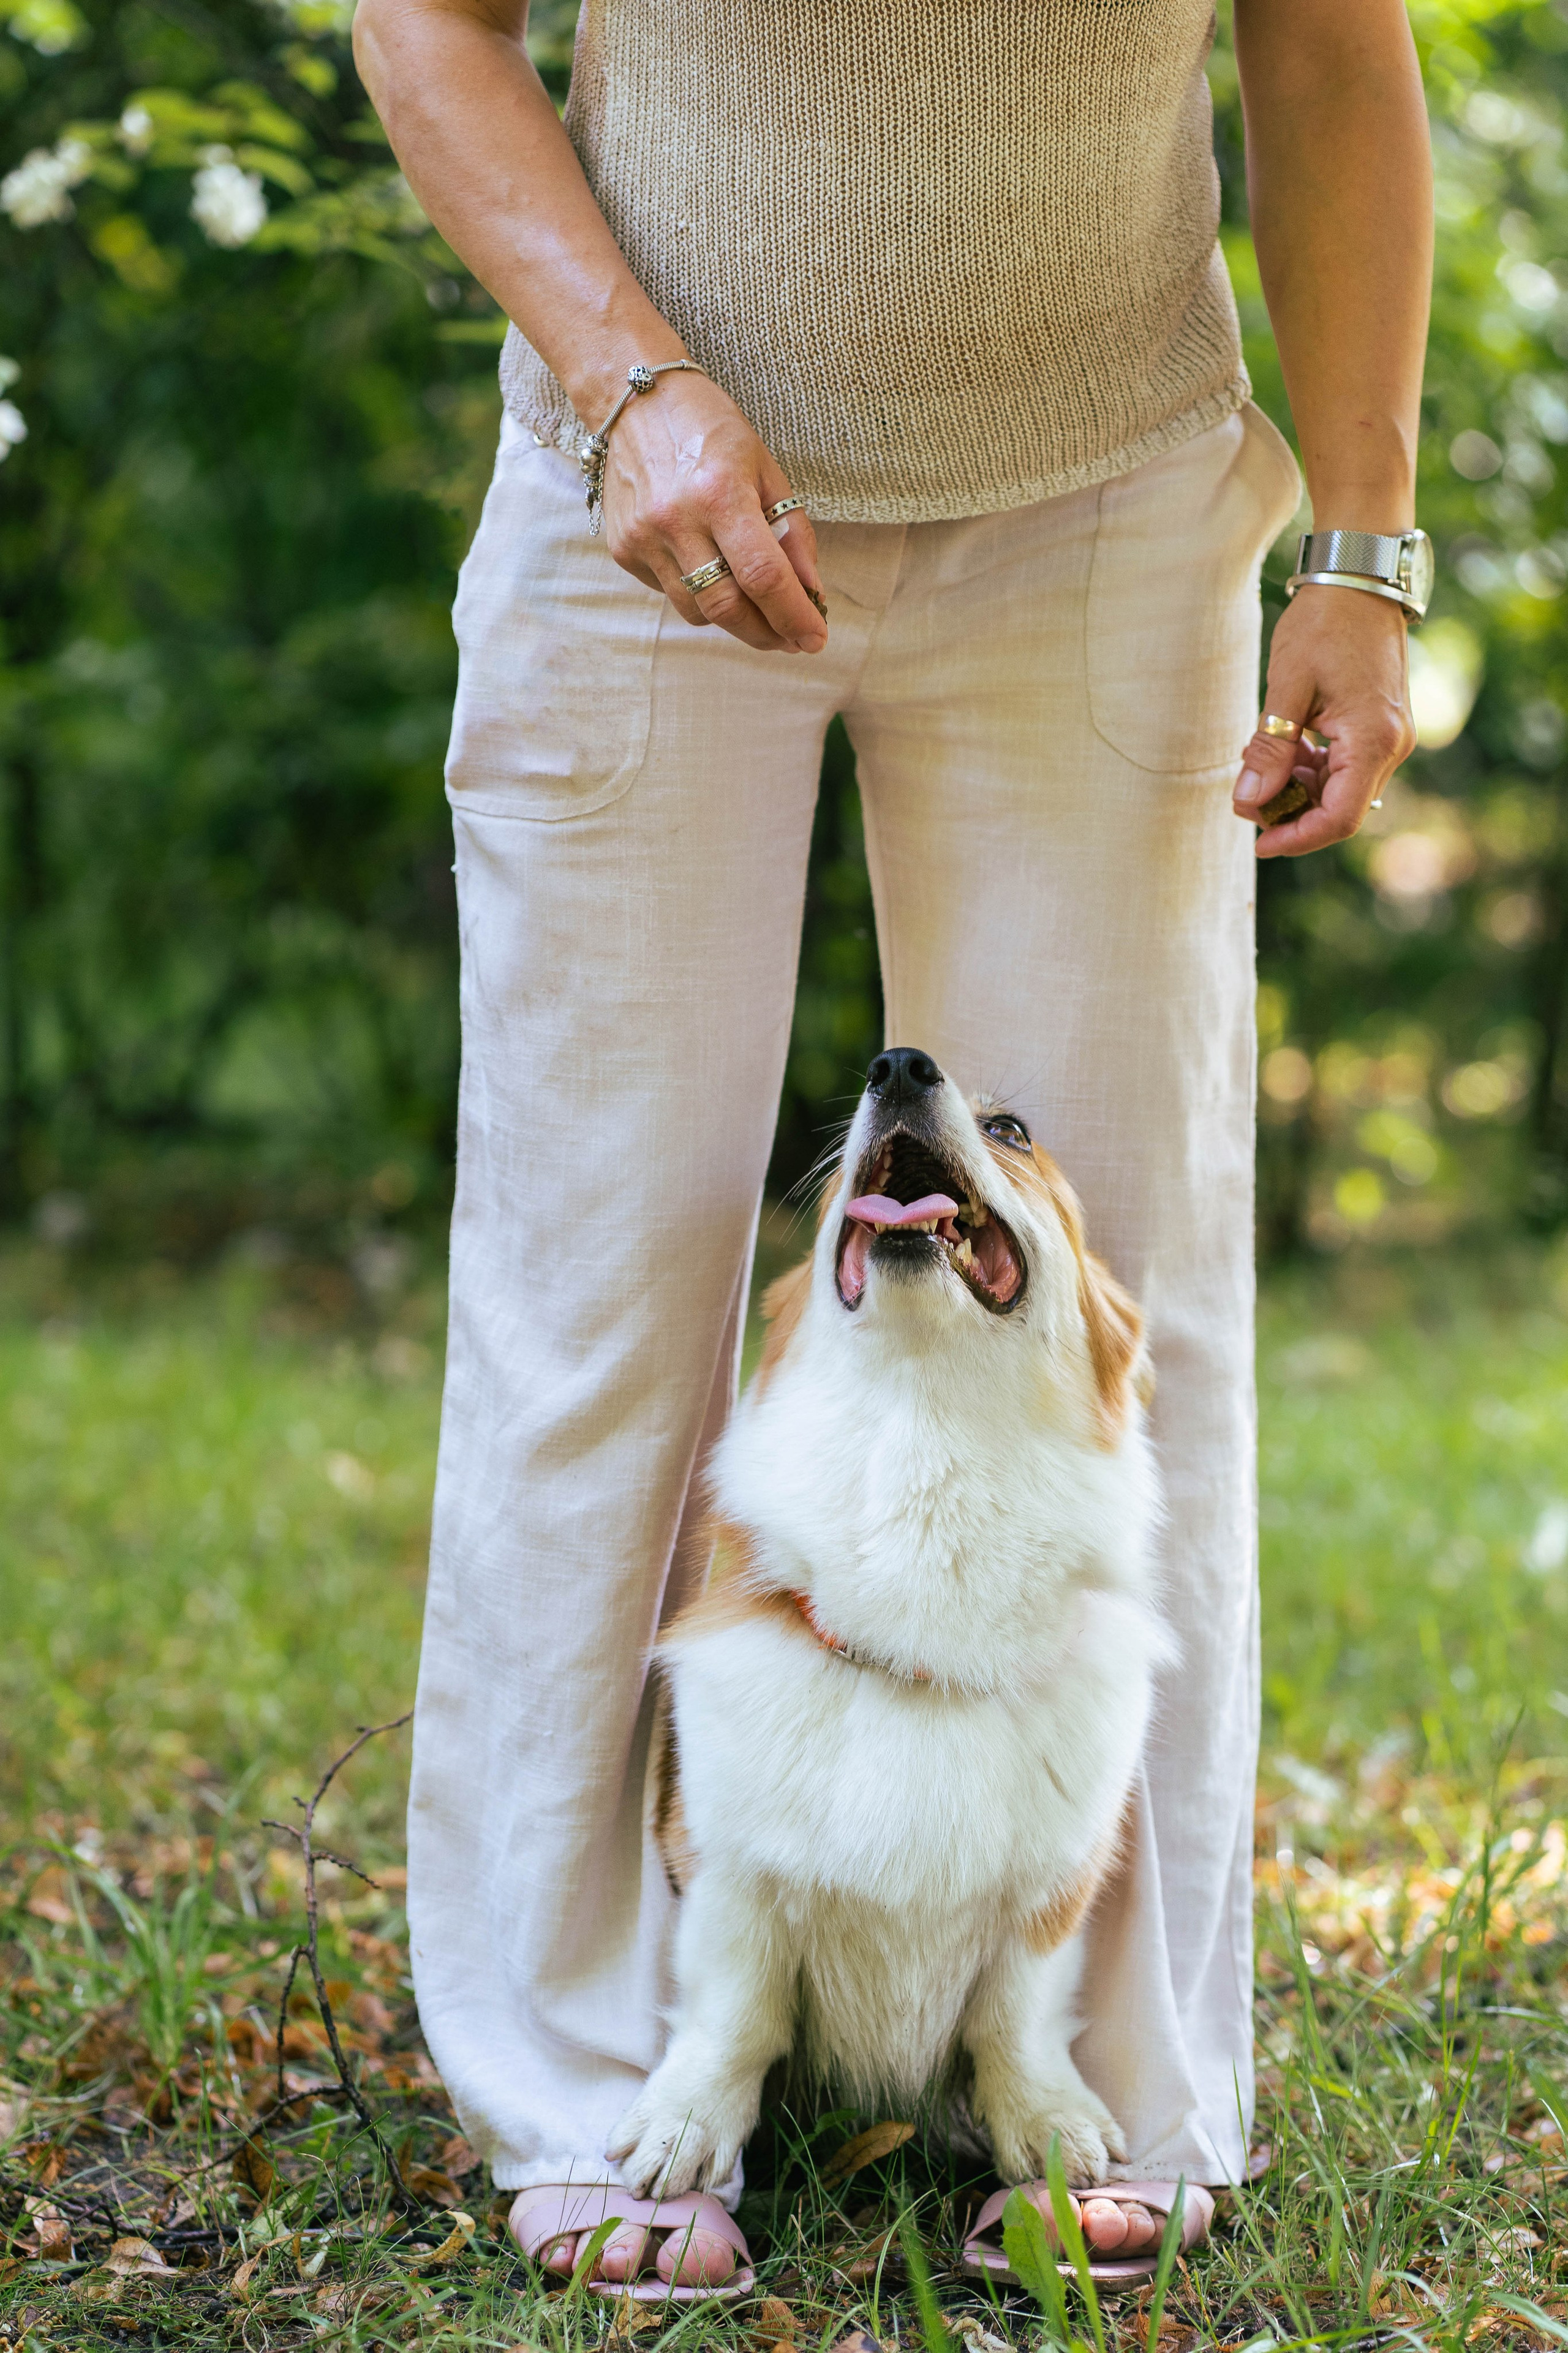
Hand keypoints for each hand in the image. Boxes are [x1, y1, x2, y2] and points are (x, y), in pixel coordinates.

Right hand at [602, 372, 827, 654]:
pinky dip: (698, 594)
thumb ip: (791, 533)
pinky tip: (709, 568)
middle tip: (790, 638)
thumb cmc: (710, 430)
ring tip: (754, 604)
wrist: (636, 401)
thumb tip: (811, 592)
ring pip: (697, 611)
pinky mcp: (623, 550)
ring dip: (734, 618)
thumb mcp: (765, 469)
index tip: (815, 638)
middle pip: (727, 608)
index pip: (764, 576)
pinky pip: (670, 593)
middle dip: (766, 633)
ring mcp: (643, 538)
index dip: (794, 616)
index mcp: (720, 493)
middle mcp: (676, 520)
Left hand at [1231, 585, 1414, 856]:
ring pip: (1341, 791)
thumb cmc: (1324, 624)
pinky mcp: (1380, 727)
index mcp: (1373, 739)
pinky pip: (1346, 767)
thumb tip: (1249, 801)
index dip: (1296, 839)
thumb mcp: (1287, 686)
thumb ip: (1269, 748)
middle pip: (1340, 810)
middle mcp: (1392, 745)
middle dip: (1291, 814)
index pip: (1339, 819)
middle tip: (1246, 799)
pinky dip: (1312, 769)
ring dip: (1299, 791)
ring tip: (1259, 769)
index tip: (1258, 842)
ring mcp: (1390, 737)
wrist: (1359, 579)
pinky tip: (1283, 752)